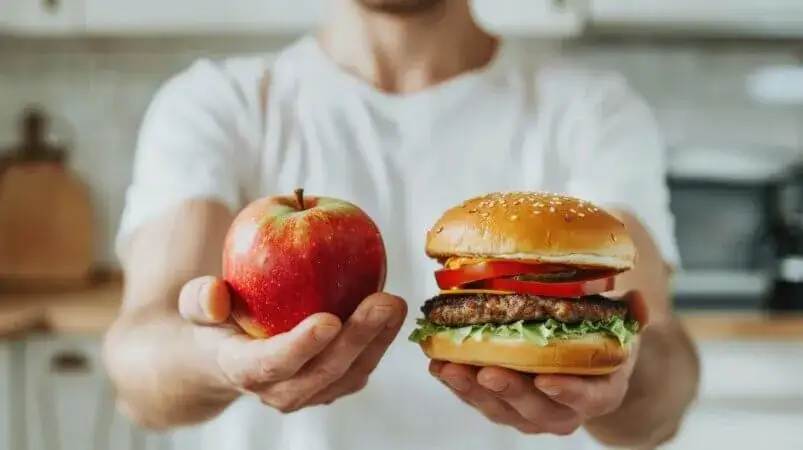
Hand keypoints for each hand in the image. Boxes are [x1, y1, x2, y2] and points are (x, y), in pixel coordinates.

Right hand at [179, 276, 406, 412]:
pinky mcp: (334, 385)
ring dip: (378, 341)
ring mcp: (311, 393)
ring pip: (350, 374)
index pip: (271, 364)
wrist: (231, 355)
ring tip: (396, 304)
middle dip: (357, 339)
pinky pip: (362, 367)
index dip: (300, 346)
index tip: (328, 320)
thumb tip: (214, 293)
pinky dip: (381, 341)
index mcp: (243, 370)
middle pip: (323, 372)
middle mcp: (279, 391)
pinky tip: (395, 310)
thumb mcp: (195, 307)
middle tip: (383, 301)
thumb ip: (199, 299)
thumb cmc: (217, 323)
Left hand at [429, 292, 645, 435]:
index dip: (567, 392)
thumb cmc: (599, 344)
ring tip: (449, 367)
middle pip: (534, 409)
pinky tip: (438, 363)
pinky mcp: (500, 405)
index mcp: (597, 394)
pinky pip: (477, 399)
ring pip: (499, 409)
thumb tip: (638, 301)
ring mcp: (528, 413)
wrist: (581, 366)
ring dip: (471, 391)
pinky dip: (457, 384)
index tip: (546, 379)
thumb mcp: (621, 329)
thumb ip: (630, 316)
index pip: (585, 399)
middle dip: (509, 391)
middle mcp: (562, 411)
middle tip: (487, 372)